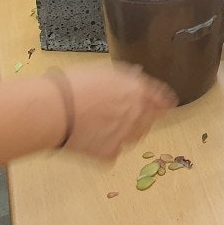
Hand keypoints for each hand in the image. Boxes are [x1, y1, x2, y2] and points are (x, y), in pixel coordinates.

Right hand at [56, 64, 176, 158]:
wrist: (55, 110)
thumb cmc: (74, 86)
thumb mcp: (104, 71)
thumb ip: (126, 77)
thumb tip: (135, 77)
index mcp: (138, 91)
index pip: (162, 98)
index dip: (164, 101)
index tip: (167, 104)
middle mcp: (138, 114)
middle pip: (151, 119)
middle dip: (143, 116)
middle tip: (125, 114)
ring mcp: (126, 136)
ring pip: (135, 136)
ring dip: (128, 131)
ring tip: (105, 124)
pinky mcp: (111, 153)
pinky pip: (114, 151)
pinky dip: (107, 146)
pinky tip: (93, 137)